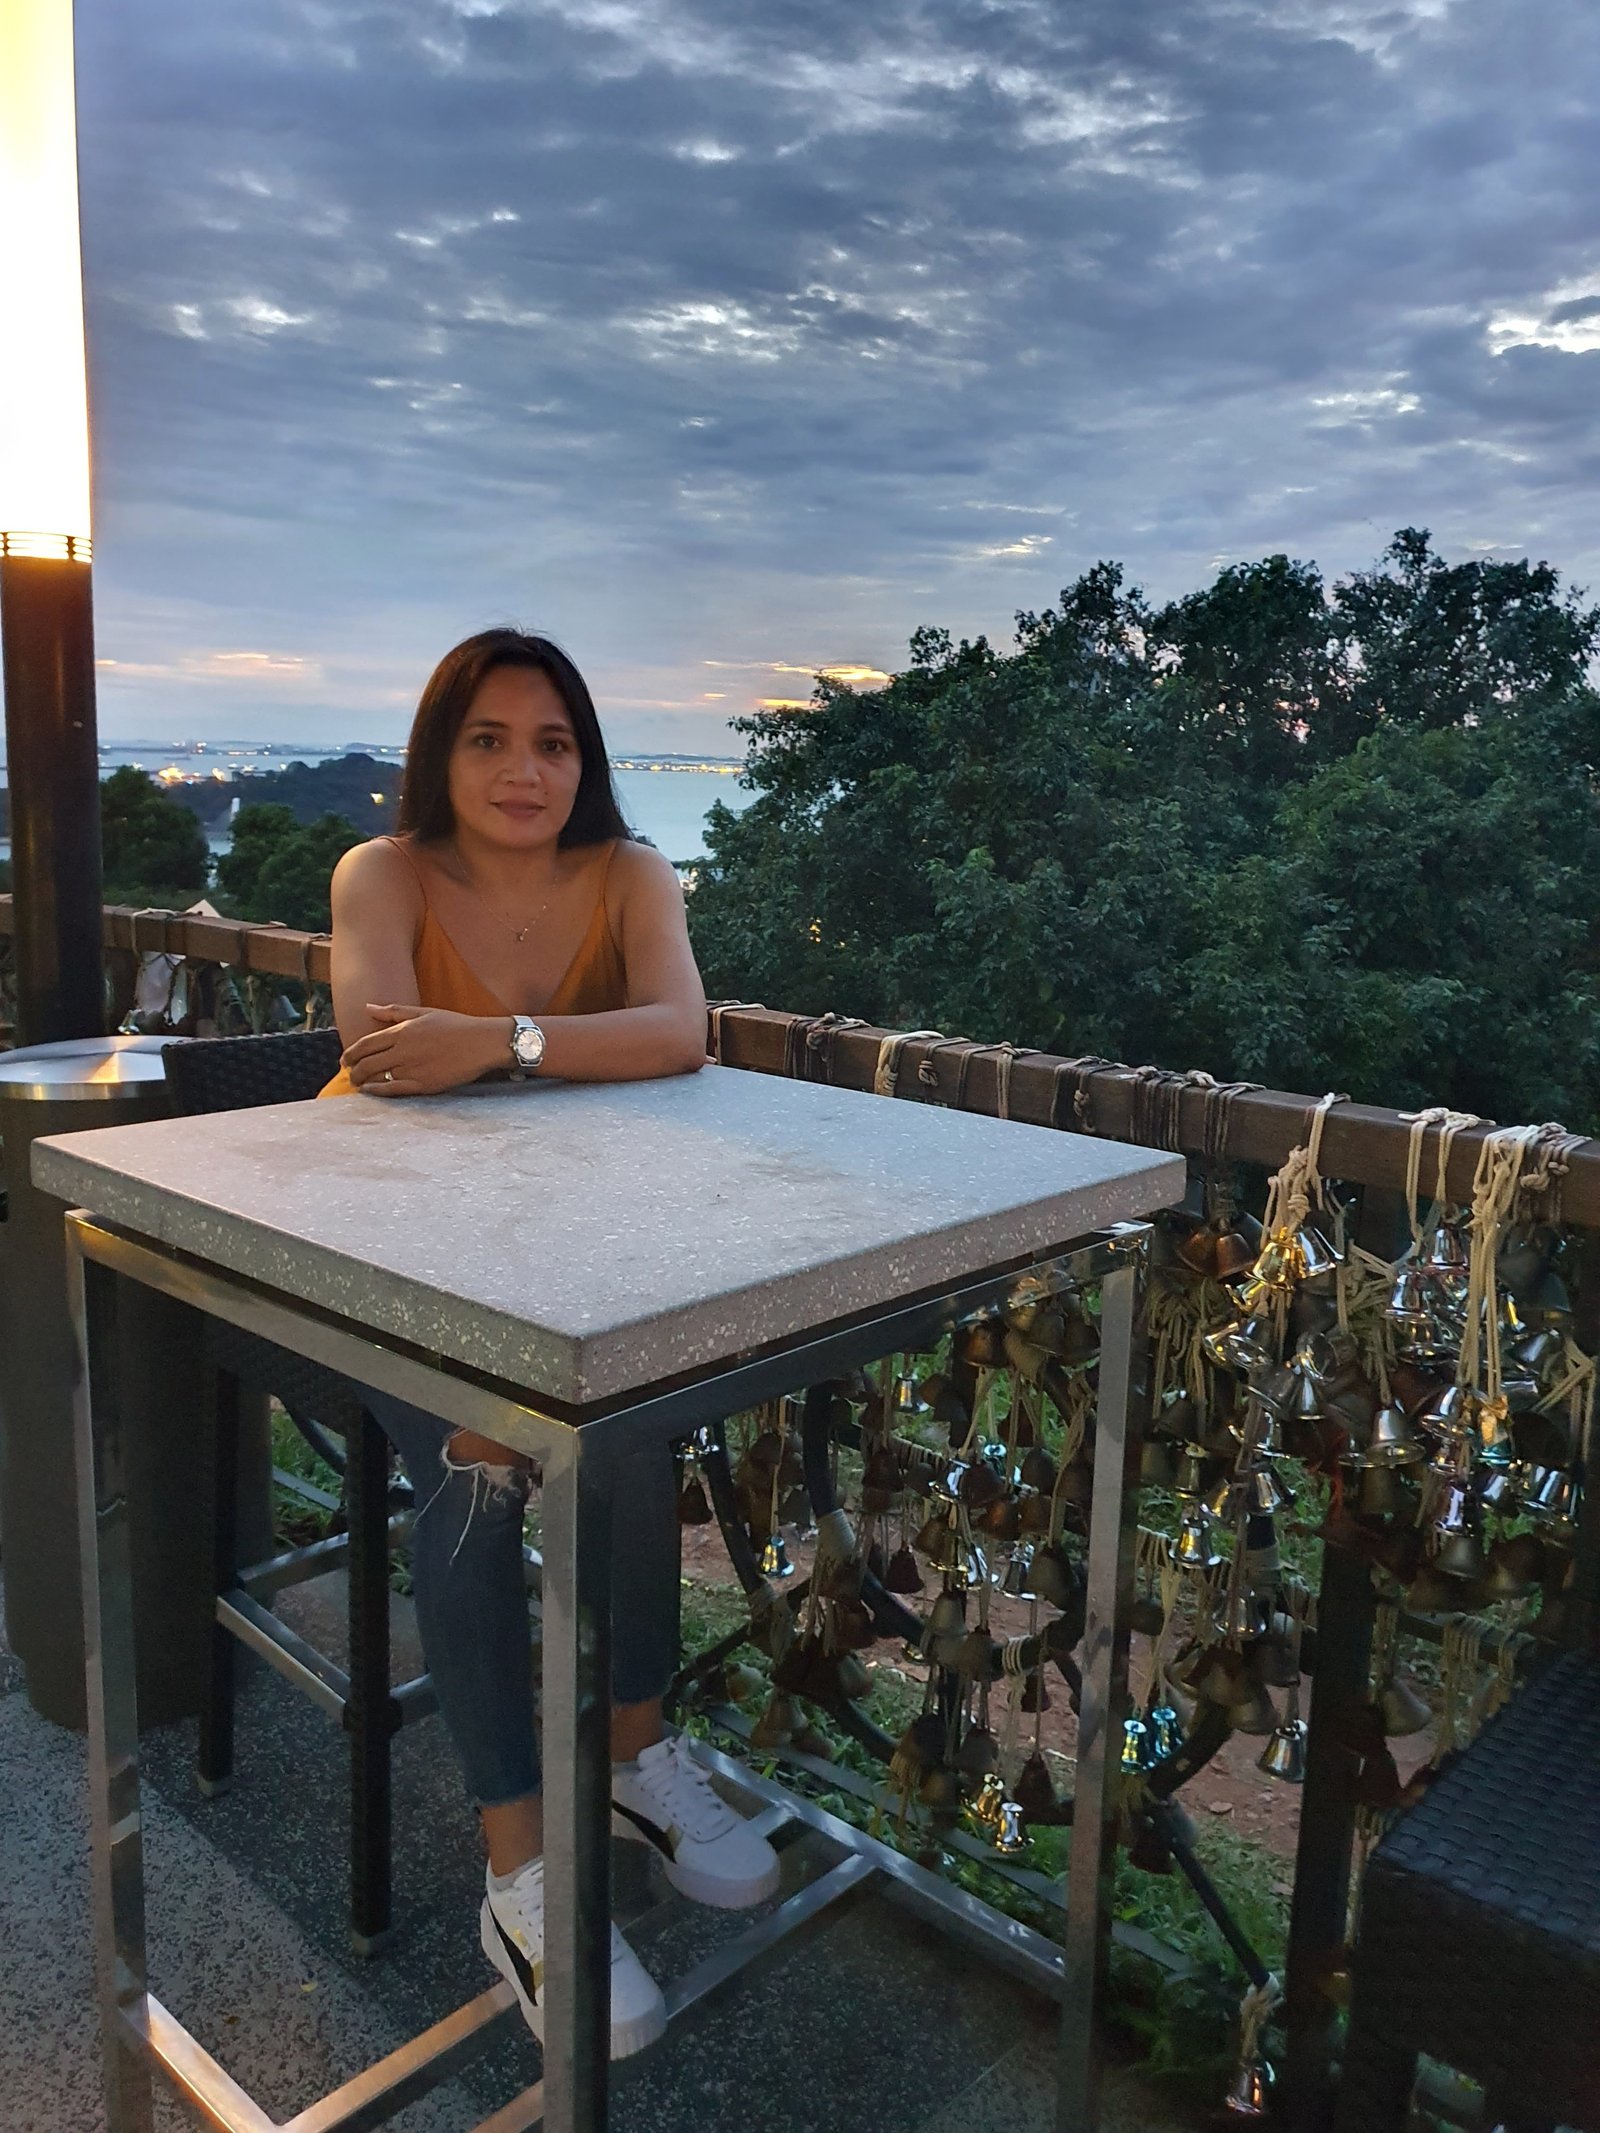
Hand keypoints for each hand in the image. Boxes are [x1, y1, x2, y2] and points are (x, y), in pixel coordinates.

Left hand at [341, 1005, 512, 1095]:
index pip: (366, 1043)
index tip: (345, 1059)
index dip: (351, 1052)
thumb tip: (368, 1007)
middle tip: (349, 1073)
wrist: (482, 1043)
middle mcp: (403, 1050)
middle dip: (353, 1069)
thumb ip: (394, 1011)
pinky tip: (371, 1091)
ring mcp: (412, 1068)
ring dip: (362, 1081)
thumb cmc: (456, 1025)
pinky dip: (377, 1091)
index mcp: (402, 1031)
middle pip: (367, 1062)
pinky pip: (392, 1089)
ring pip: (377, 1076)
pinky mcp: (423, 1084)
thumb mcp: (424, 1012)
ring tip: (358, 1083)